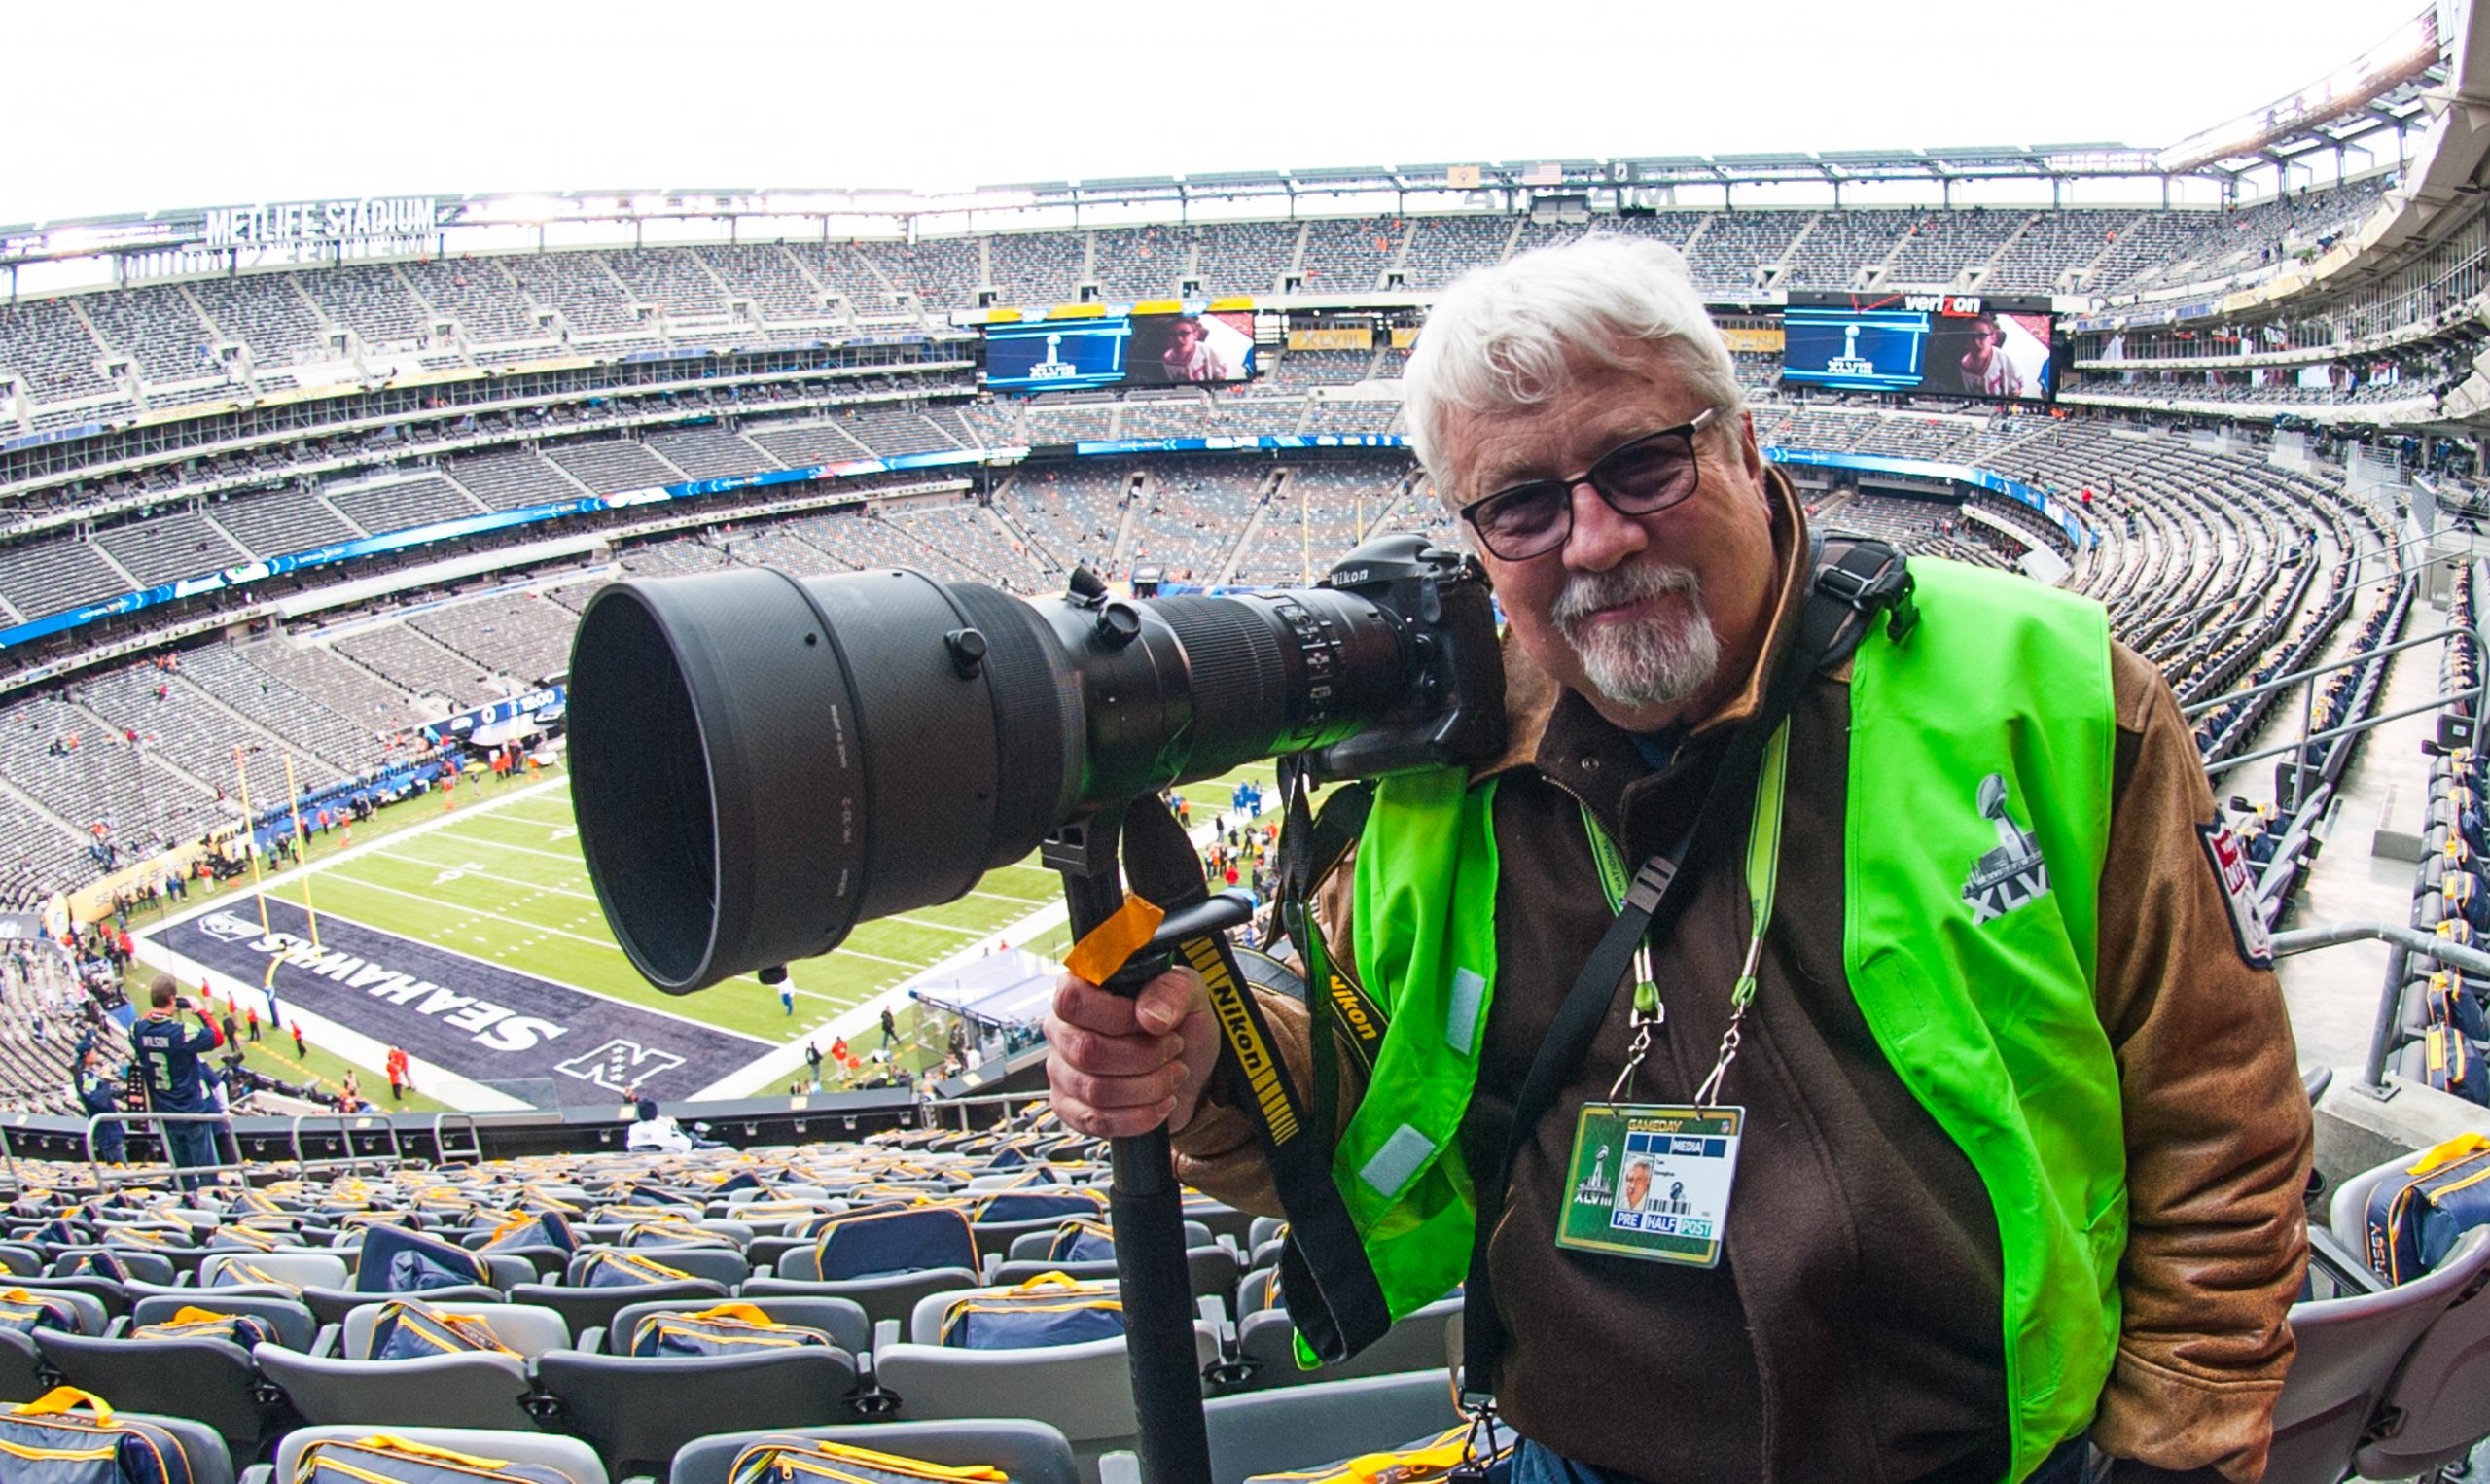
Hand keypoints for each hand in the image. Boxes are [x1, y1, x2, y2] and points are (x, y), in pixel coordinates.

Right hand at [1046, 966, 1216, 1137]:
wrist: (1190, 1070)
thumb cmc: (1179, 1025)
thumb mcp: (1189, 994)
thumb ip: (1172, 991)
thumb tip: (1150, 1016)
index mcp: (1082, 991)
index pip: (1073, 1000)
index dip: (1116, 1016)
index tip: (1151, 1023)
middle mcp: (1063, 1030)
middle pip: (1087, 1051)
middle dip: (1144, 1056)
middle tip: (1174, 1049)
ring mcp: (1062, 1072)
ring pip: (1095, 1090)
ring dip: (1148, 1087)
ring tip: (1173, 1075)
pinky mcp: (1069, 1108)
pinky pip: (1095, 1121)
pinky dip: (1139, 1117)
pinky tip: (1160, 1104)